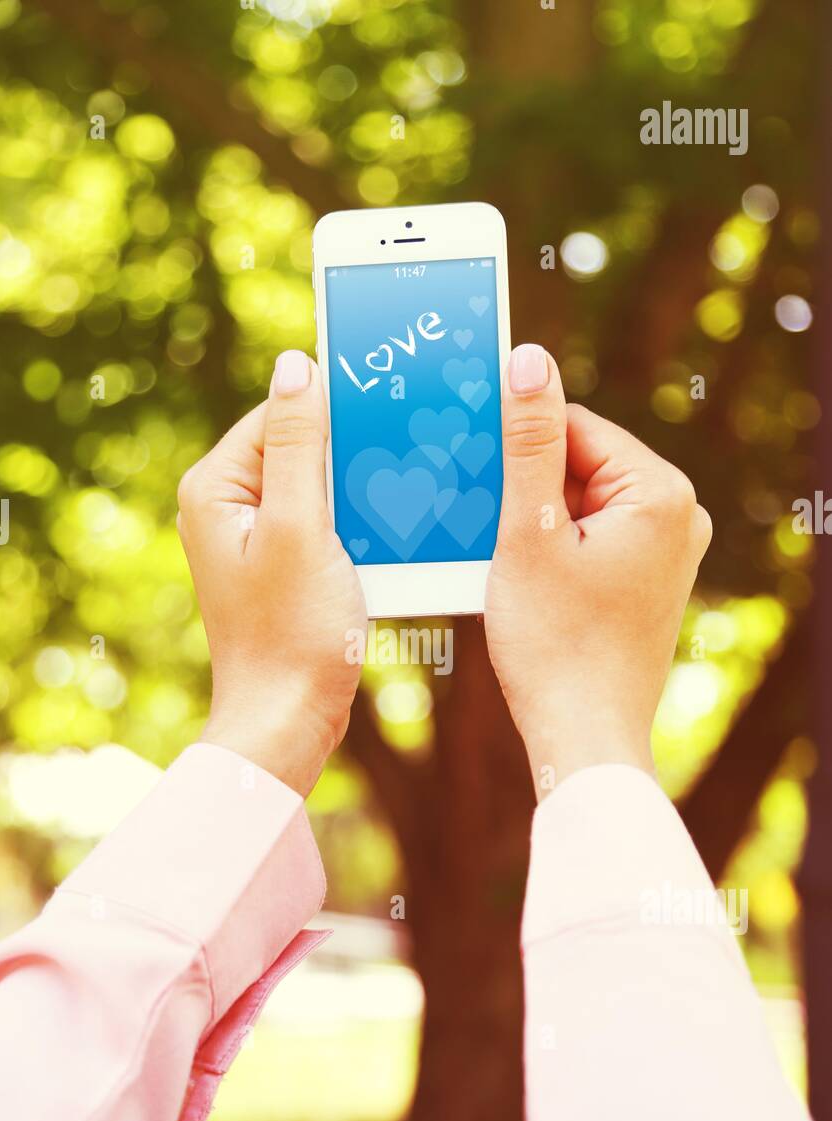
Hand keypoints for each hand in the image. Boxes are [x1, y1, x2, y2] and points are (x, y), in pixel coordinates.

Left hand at [177, 350, 366, 796]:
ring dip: (359, 486)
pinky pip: (324, 521)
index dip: (336, 406)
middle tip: (408, 445)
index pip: (281, 413)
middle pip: (300, 445)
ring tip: (405, 489)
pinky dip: (356, 521)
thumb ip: (298, 444)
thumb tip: (297, 365)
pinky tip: (393, 527)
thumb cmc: (292, 632)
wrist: (289, 720)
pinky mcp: (282, 566)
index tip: (393, 402)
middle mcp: (226, 507)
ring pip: (318, 484)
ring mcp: (253, 538)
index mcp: (216, 488)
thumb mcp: (300, 527)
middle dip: (351, 448)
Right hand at [485, 343, 711, 798]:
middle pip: (580, 464)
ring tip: (492, 548)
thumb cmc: (554, 644)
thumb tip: (528, 362)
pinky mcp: (648, 583)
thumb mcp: (527, 533)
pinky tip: (514, 571)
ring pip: (581, 503)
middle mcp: (678, 517)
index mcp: (660, 494)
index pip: (576, 426)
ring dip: (531, 516)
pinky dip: (551, 545)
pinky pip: (592, 538)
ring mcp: (667, 553)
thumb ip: (527, 443)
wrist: (582, 736)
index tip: (465, 446)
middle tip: (471, 505)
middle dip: (523, 481)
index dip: (514, 438)